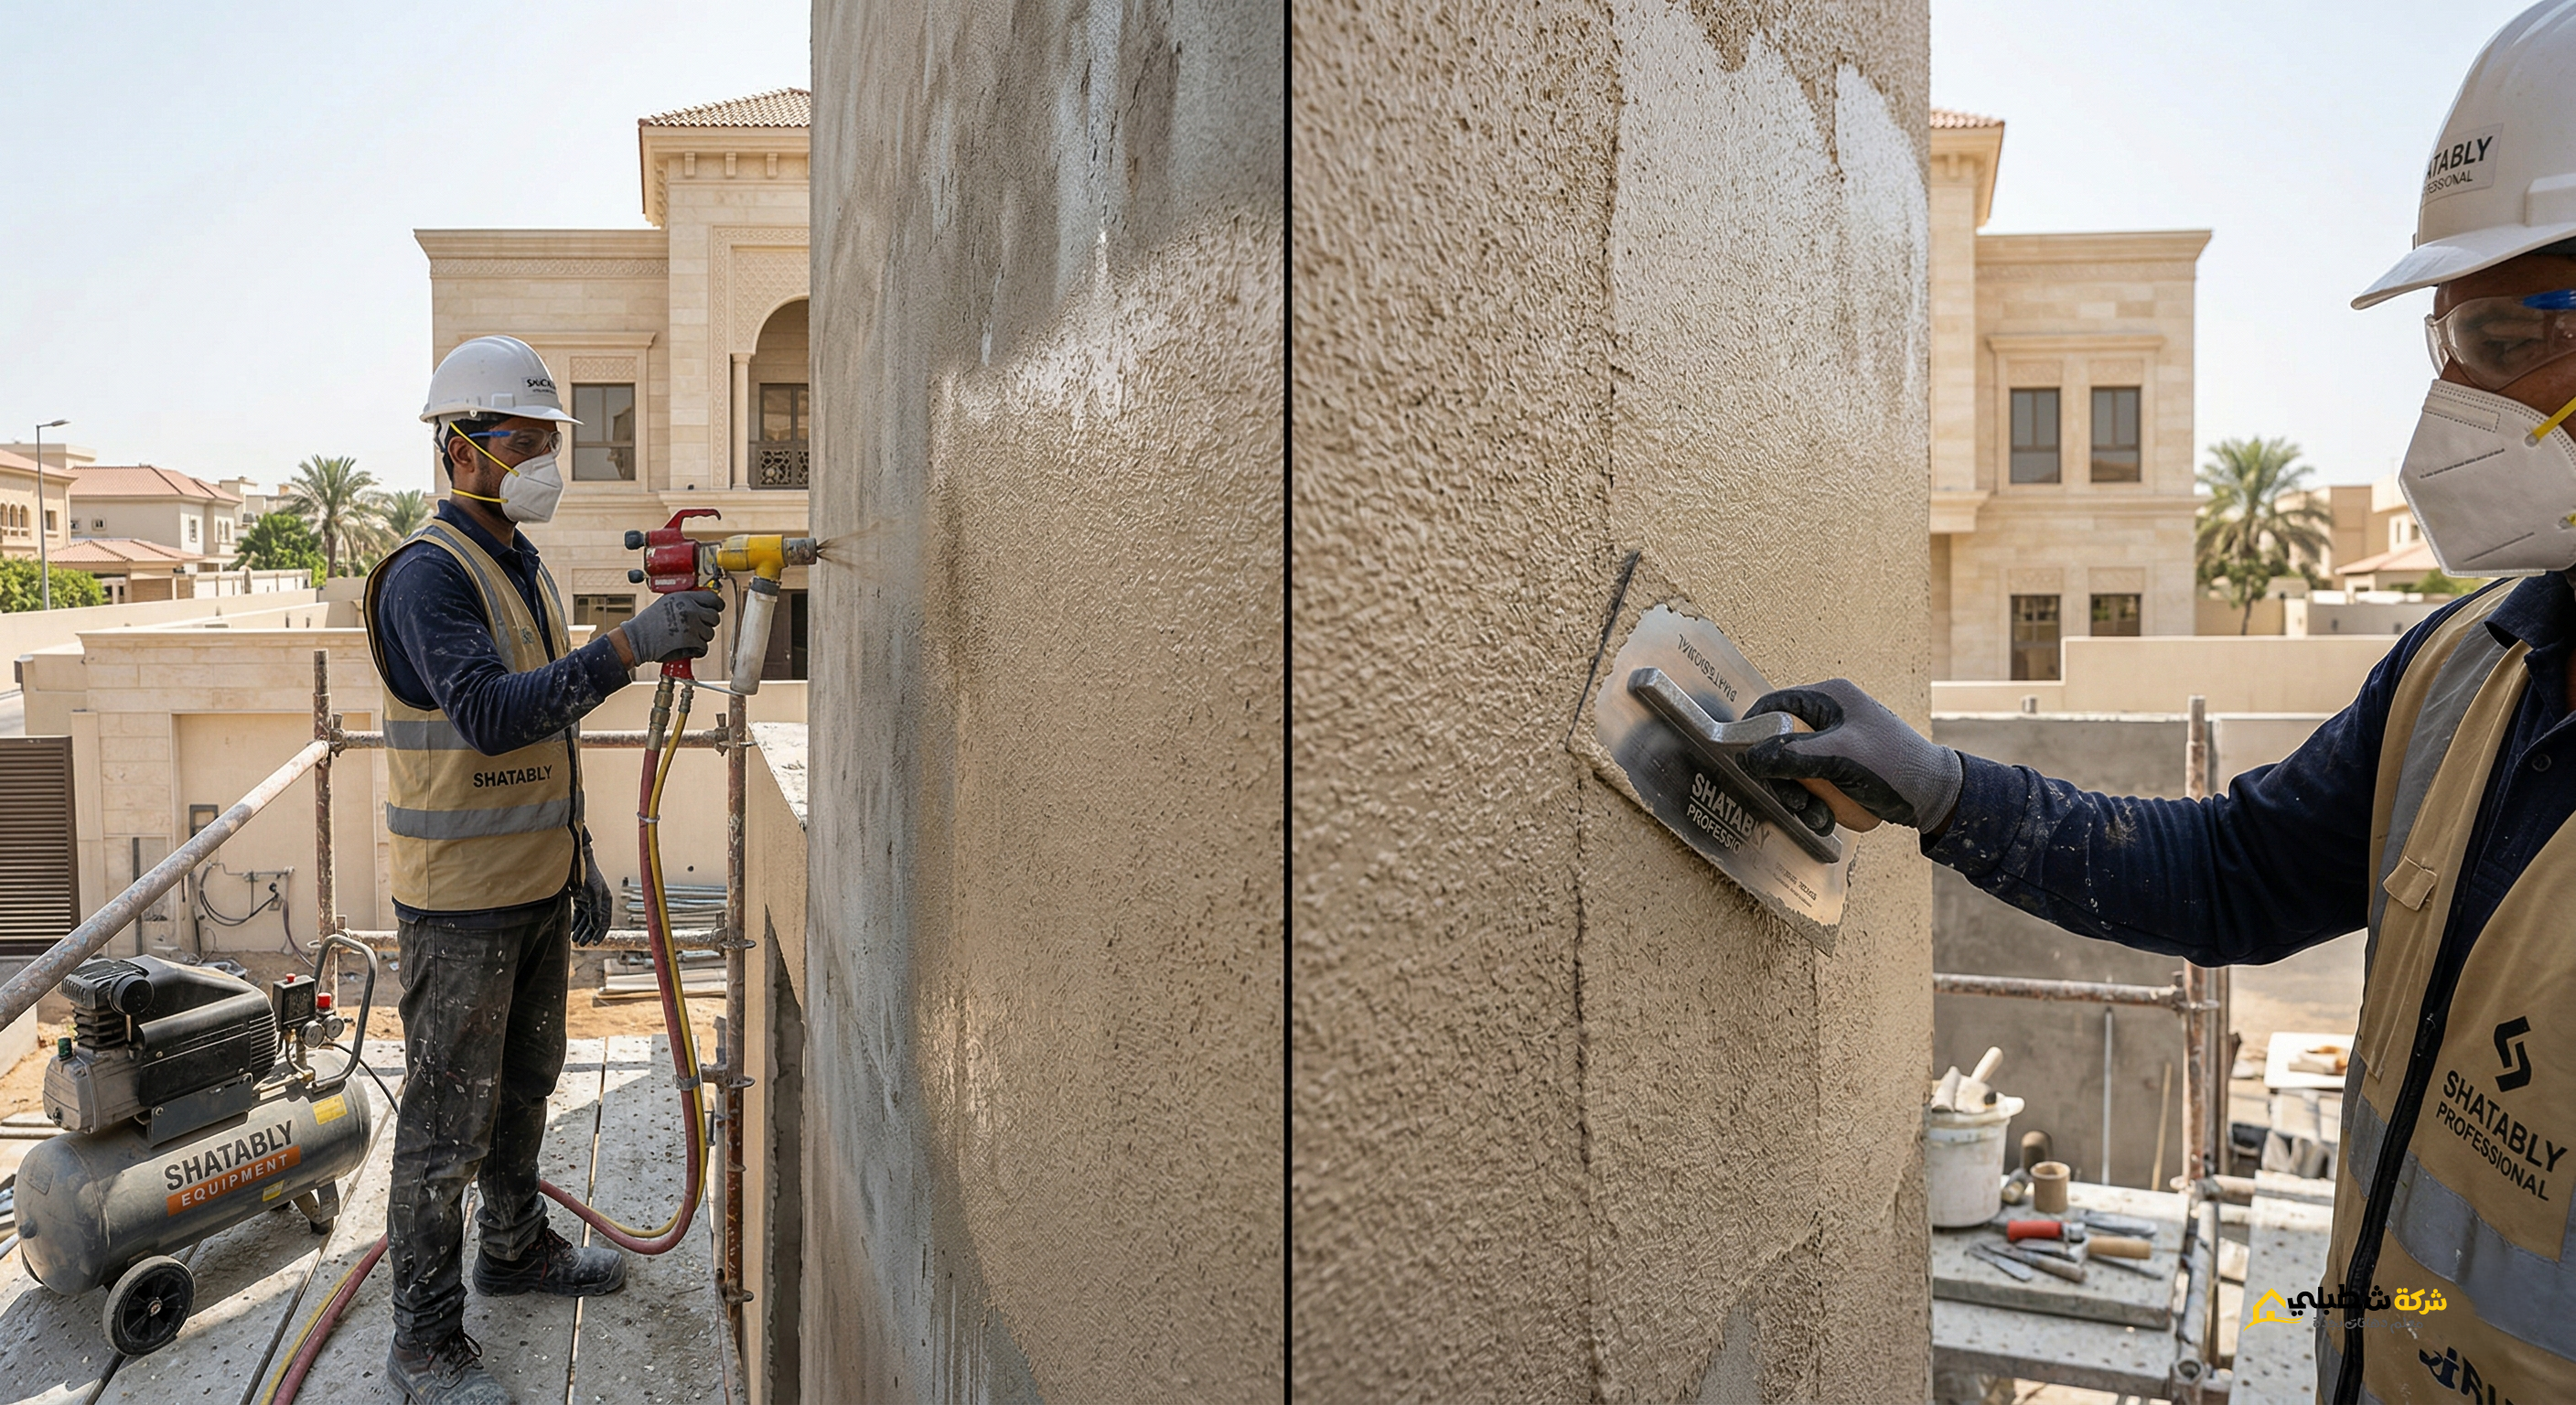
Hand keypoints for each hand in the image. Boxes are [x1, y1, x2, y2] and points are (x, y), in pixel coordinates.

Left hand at [571, 834, 613, 946]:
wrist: (576, 862)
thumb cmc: (587, 875)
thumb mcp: (593, 893)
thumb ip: (595, 910)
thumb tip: (597, 925)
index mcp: (606, 900)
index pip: (605, 921)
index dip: (600, 933)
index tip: (594, 943)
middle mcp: (599, 901)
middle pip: (595, 922)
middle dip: (588, 934)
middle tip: (580, 944)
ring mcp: (589, 900)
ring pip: (586, 920)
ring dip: (581, 930)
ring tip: (575, 940)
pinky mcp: (579, 899)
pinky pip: (578, 915)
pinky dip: (575, 923)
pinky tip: (571, 931)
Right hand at [617, 590, 723, 662]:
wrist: (637, 638)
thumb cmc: (649, 622)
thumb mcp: (667, 602)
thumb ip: (685, 601)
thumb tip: (702, 603)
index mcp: (685, 598)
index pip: (713, 599)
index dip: (717, 605)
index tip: (716, 609)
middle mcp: (690, 610)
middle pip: (714, 618)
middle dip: (707, 624)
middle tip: (696, 627)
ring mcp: (692, 626)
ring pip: (710, 634)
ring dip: (701, 637)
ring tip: (686, 637)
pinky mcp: (691, 641)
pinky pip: (704, 647)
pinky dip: (697, 650)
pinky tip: (688, 647)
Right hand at [1736, 678, 1962, 833]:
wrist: (1936, 795)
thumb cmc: (1894, 766)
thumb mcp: (1839, 758)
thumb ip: (1791, 757)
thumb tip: (1750, 759)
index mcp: (1829, 697)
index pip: (1775, 705)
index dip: (1754, 731)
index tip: (1744, 759)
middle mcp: (1830, 715)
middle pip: (1781, 743)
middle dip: (1785, 777)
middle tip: (1794, 800)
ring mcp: (1837, 741)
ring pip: (1796, 768)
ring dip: (1801, 796)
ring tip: (1817, 815)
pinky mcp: (1844, 765)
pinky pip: (1814, 781)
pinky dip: (1816, 801)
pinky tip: (1828, 817)